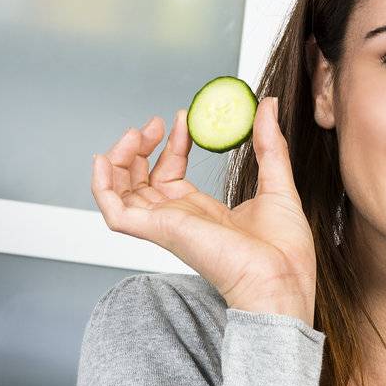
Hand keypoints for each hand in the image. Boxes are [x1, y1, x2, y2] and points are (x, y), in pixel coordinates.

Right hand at [90, 98, 316, 320]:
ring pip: (121, 192)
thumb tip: (269, 106)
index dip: (174, 143)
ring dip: (120, 158)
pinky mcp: (158, 231)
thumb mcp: (278, 184)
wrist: (282, 279)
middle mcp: (180, 219)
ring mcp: (166, 225)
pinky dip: (101, 187)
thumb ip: (270, 145)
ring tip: (136, 134)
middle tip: (155, 123)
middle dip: (142, 146)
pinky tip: (102, 160)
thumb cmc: (284, 252)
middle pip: (140, 181)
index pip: (172, 173)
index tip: (184, 117)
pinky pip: (114, 212)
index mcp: (203, 213)